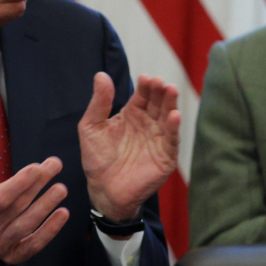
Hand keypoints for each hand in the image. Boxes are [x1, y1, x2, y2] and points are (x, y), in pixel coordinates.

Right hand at [0, 126, 68, 265]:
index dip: (20, 183)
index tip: (37, 167)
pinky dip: (49, 231)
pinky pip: (33, 245)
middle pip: (17, 206)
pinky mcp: (13, 255)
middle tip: (55, 166)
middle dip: (38, 185)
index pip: (1, 197)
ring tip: (61, 189)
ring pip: (26, 225)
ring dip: (45, 207)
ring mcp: (1, 244)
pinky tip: (63, 214)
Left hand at [79, 72, 180, 221]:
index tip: (146, 78)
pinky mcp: (166, 157)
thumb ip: (99, 103)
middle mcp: (148, 123)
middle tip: (160, 82)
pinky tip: (174, 115)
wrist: (103, 190)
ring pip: (168, 117)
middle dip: (160, 91)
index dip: (146, 86)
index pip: (143, 95)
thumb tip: (101, 75)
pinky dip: (174, 128)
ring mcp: (158, 139)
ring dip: (171, 104)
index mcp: (132, 114)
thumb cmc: (97, 158)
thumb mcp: (91, 127)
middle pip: (158, 103)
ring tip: (171, 90)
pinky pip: (172, 140)